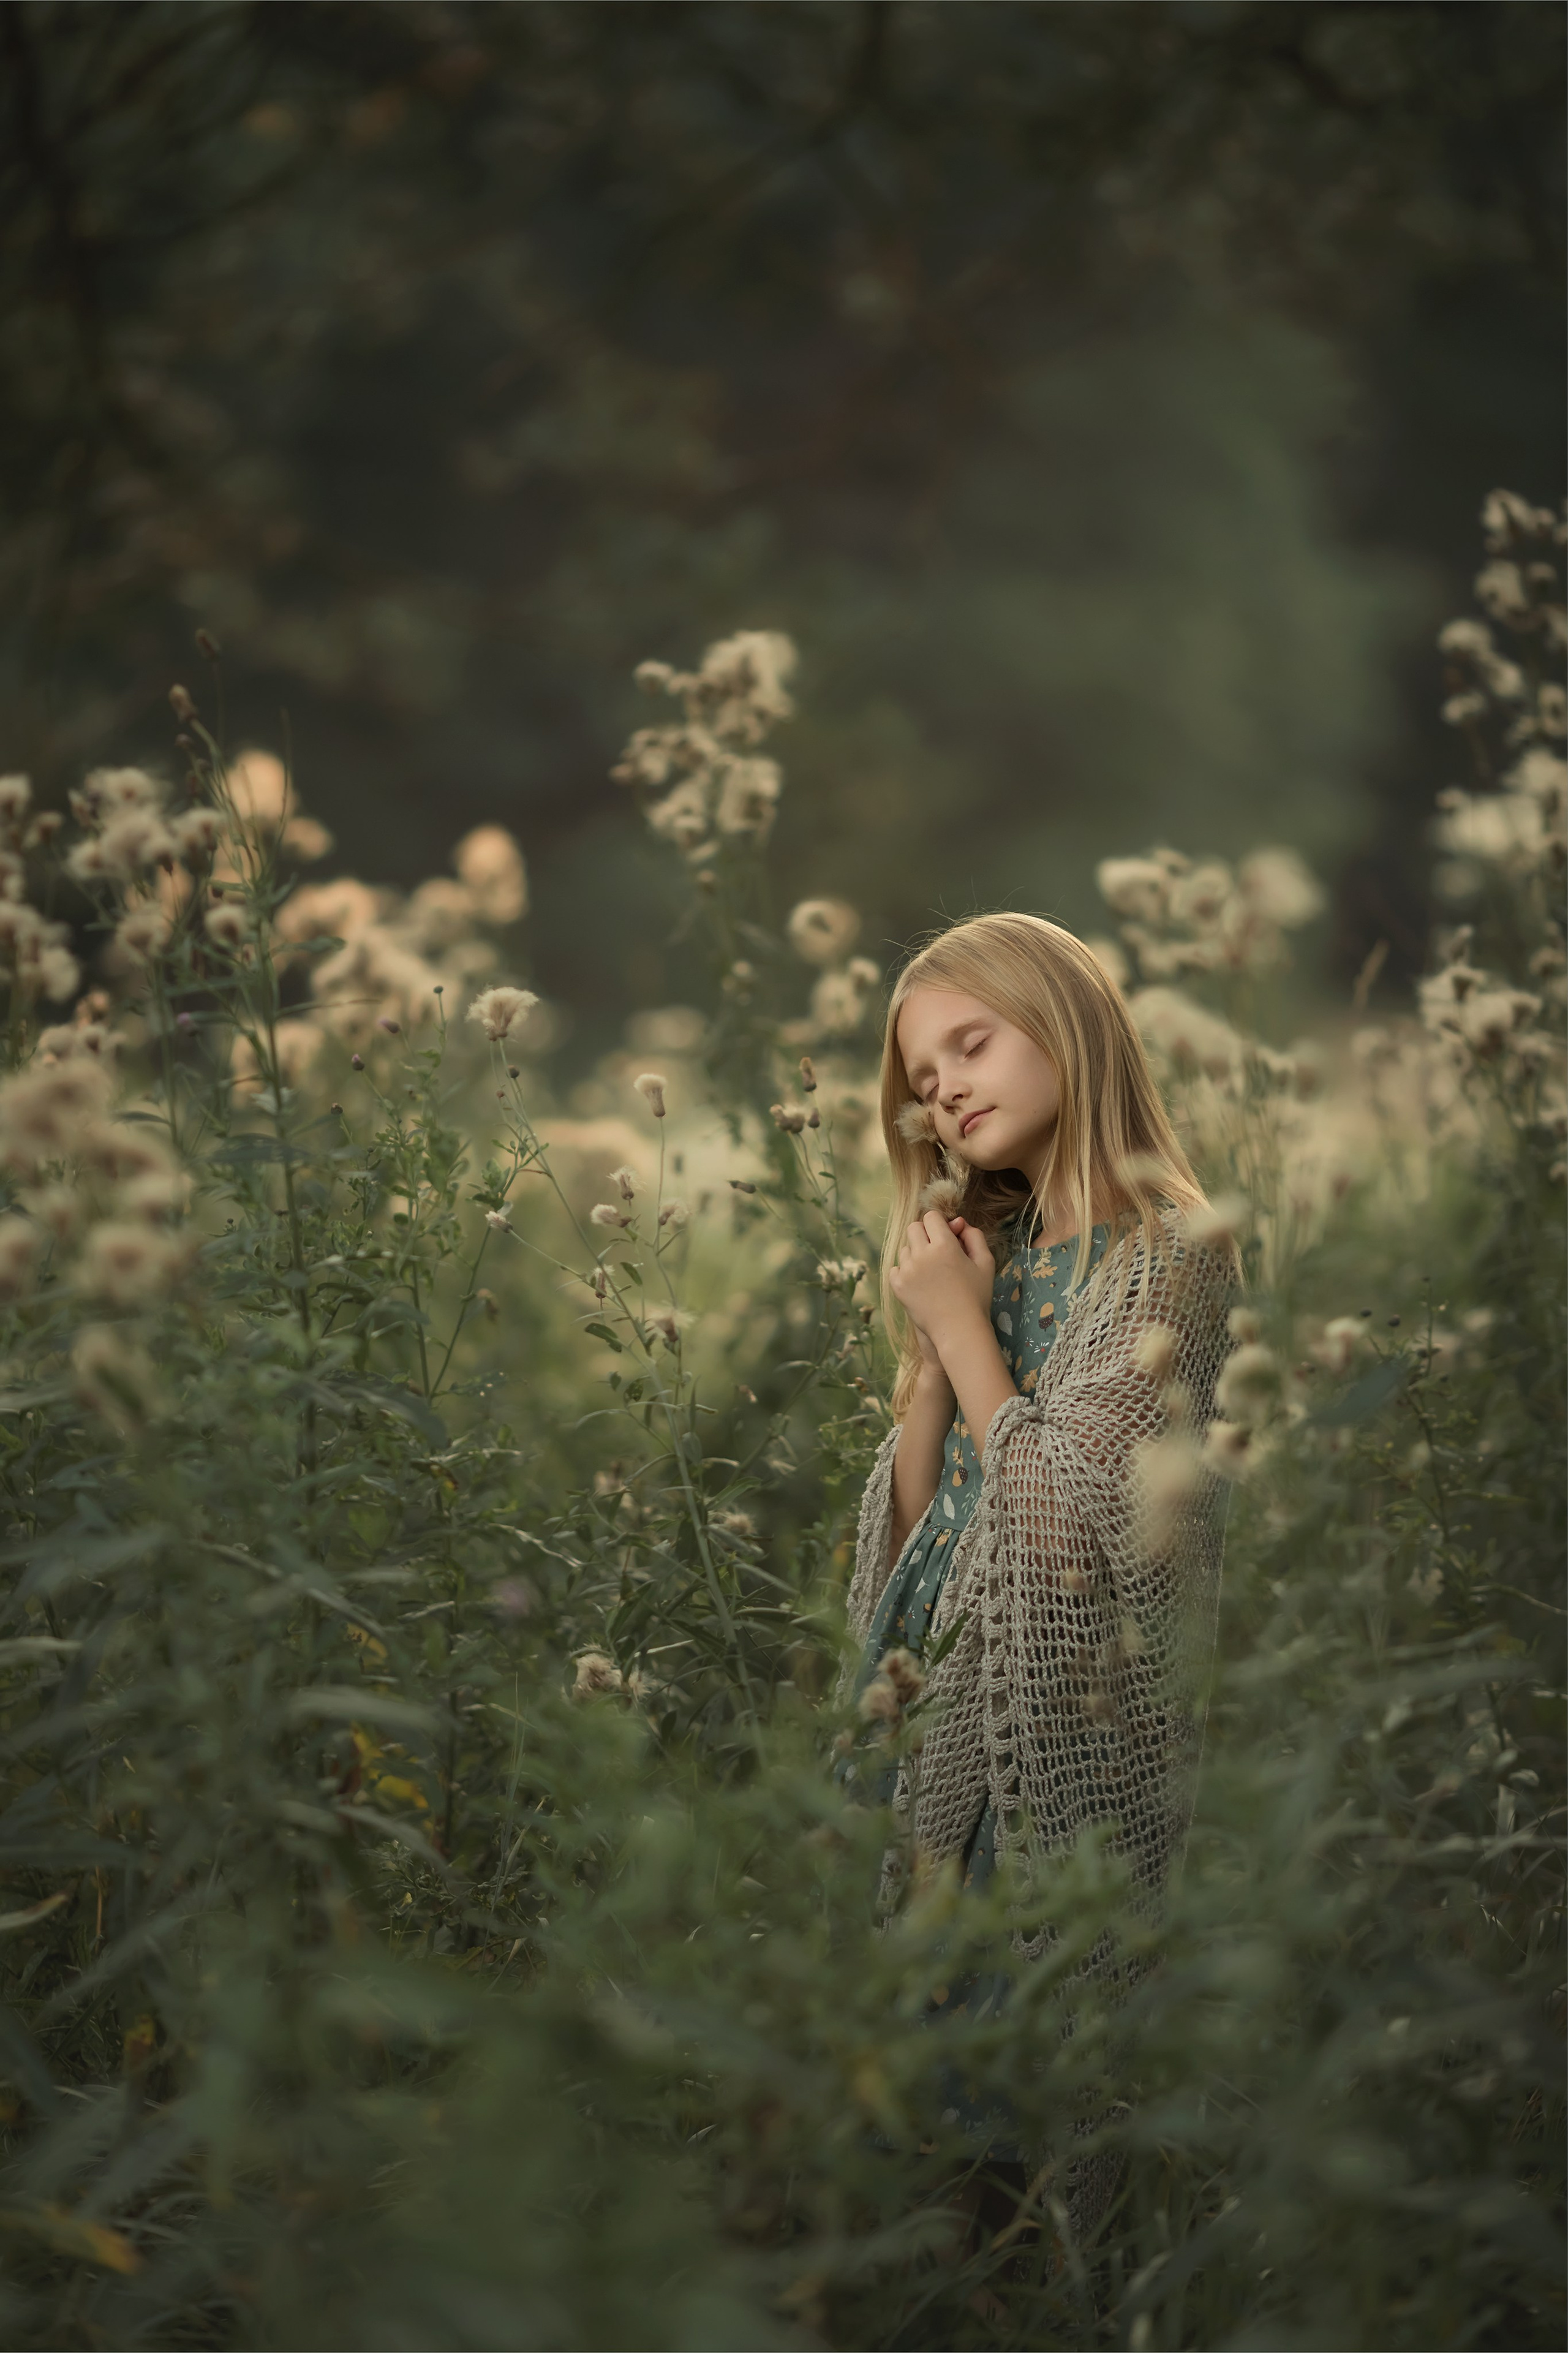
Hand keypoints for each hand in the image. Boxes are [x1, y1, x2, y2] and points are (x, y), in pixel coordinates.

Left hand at [888, 1213, 994, 1366]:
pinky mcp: (897, 1285)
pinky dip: (906, 1271)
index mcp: (945, 1245)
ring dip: (916, 1253)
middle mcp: (922, 1254)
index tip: (946, 1237)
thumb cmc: (976, 1297)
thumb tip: (958, 1222)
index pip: (931, 1217)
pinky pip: (896, 1268)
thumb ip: (974, 1237)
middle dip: (925, 1235)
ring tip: (931, 1272)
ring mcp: (907, 1270)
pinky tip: (920, 1283)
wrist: (959, 1330)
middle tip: (938, 1252)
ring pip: (905, 1248)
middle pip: (914, 1228)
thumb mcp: (985, 1263)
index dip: (940, 1225)